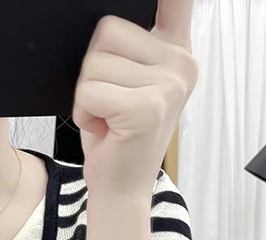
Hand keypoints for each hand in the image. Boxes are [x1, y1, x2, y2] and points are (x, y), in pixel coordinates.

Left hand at [72, 0, 198, 196]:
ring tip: (106, 117)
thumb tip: (106, 24)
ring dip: (86, 94)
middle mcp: (181, 61)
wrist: (120, 189)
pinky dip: (84, 113)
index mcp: (177, 49)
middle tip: (107, 103)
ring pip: (94, 62)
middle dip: (91, 70)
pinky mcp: (148, 106)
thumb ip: (131, 46)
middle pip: (106, 29)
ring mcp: (169, 83)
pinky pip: (90, 89)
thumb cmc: (118, 136)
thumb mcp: (129, 83)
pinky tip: (103, 129)